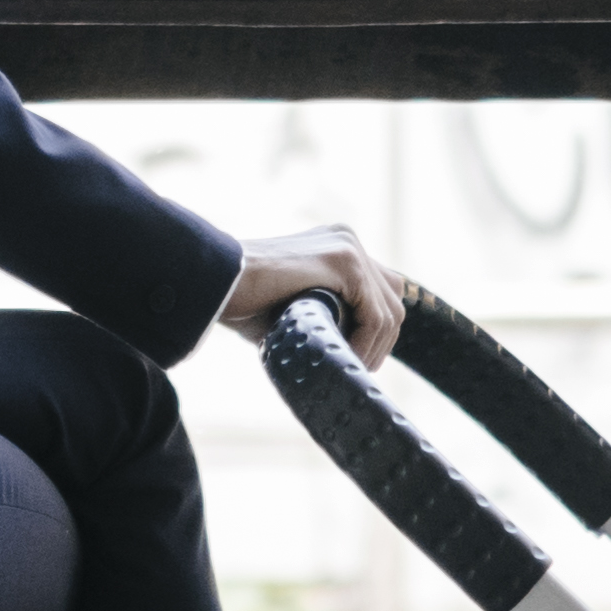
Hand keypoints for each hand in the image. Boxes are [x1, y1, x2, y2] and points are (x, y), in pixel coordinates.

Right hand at [215, 227, 405, 364]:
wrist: (215, 282)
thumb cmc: (243, 301)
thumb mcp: (294, 307)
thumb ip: (324, 316)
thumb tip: (343, 351)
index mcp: (337, 247)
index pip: (381, 292)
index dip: (375, 330)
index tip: (356, 359)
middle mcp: (348, 241)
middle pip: (394, 299)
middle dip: (381, 340)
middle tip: (356, 368)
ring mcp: (349, 248)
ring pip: (390, 312)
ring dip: (373, 348)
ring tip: (348, 368)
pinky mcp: (344, 261)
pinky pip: (375, 316)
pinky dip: (364, 344)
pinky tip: (343, 359)